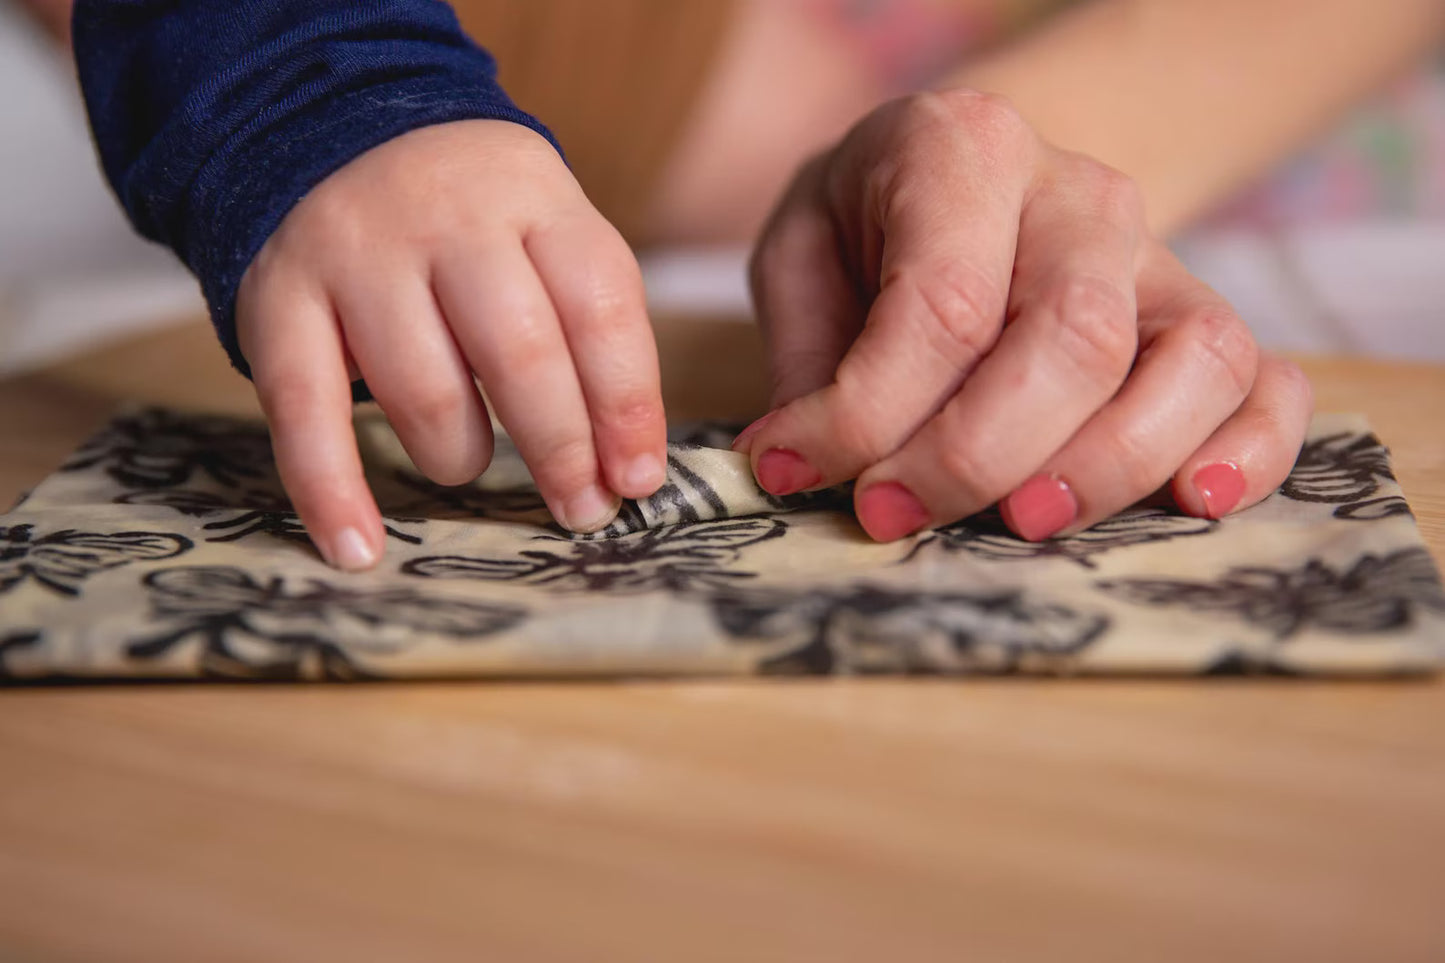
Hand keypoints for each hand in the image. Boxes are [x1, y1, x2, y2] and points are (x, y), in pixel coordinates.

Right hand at [237, 120, 665, 569]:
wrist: (334, 135)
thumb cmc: (475, 223)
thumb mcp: (548, 236)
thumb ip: (591, 333)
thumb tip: (628, 469)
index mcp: (533, 198)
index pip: (599, 306)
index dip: (627, 404)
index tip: (638, 479)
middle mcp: (447, 219)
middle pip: (519, 352)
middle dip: (560, 449)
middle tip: (581, 509)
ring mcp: (357, 256)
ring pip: (423, 391)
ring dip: (459, 458)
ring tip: (470, 466)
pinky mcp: (279, 301)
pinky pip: (306, 412)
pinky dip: (332, 492)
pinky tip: (359, 550)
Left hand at [739, 89, 1311, 540]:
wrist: (958, 176)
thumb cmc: (867, 226)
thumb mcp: (801, 255)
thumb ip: (804, 356)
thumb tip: (802, 466)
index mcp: (967, 151)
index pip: (943, 302)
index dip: (869, 410)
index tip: (798, 468)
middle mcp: (1083, 198)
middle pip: (1073, 339)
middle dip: (975, 454)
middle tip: (891, 515)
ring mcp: (1160, 259)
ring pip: (1192, 363)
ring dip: (1107, 466)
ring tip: (1020, 523)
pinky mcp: (1203, 321)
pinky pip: (1268, 385)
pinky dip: (1249, 453)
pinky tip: (1190, 504)